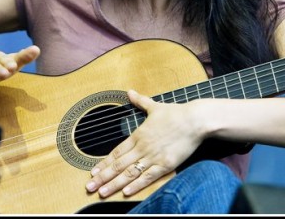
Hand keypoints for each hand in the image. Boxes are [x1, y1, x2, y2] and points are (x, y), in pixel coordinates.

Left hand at [85, 89, 204, 197]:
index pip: (117, 152)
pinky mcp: (166, 165)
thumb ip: (140, 101)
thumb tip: (130, 92)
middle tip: (89, 187)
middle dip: (103, 176)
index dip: (104, 163)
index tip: (93, 171)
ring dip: (114, 184)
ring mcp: (153, 157)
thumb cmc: (176, 113)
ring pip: (129, 173)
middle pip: (118, 165)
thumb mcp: (155, 106)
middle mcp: (142, 147)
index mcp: (138, 134)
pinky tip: (126, 192)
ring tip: (102, 192)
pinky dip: (136, 185)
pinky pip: (148, 177)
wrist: (194, 120)